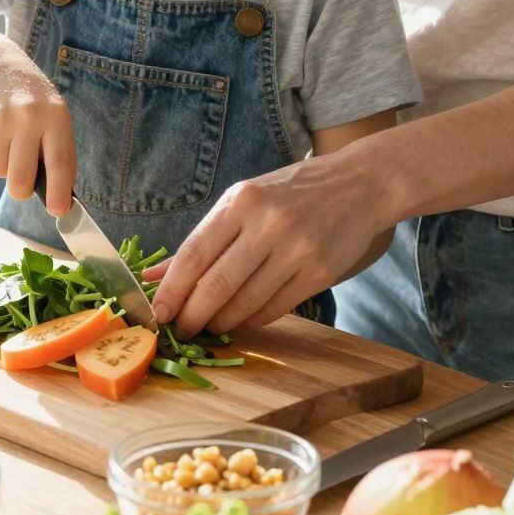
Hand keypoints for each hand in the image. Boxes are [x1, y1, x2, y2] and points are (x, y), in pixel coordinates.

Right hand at [0, 46, 76, 214]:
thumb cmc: (31, 100)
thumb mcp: (53, 115)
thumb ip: (57, 152)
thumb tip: (59, 200)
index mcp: (55, 117)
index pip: (60, 161)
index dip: (59, 191)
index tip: (58, 212)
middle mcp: (27, 117)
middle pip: (21, 178)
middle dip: (21, 191)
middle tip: (22, 186)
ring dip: (2, 165)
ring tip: (6, 140)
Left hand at [150, 147, 386, 336]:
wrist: (359, 185)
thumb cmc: (292, 192)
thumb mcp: (244, 202)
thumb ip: (202, 239)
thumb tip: (154, 276)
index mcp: (242, 201)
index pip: (194, 254)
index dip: (171, 290)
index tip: (158, 313)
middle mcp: (268, 224)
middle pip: (217, 284)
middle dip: (192, 315)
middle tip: (182, 330)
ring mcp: (296, 250)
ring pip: (245, 302)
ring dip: (221, 322)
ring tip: (210, 326)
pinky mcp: (319, 273)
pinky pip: (274, 308)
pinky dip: (251, 320)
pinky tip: (242, 319)